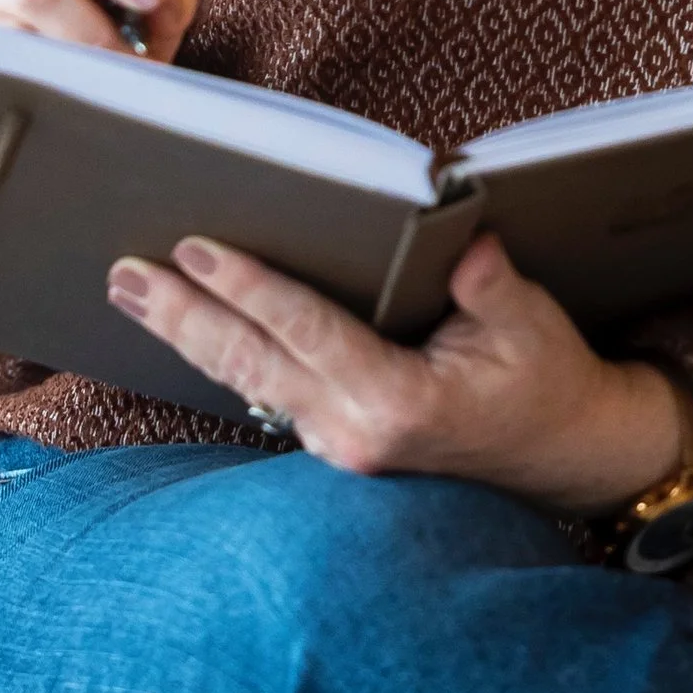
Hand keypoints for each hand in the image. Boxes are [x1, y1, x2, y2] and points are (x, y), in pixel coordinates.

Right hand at [0, 0, 199, 151]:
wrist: (4, 117)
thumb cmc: (76, 52)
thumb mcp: (127, 19)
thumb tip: (164, 2)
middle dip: (96, 32)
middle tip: (134, 72)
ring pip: (7, 37)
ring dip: (67, 71)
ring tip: (104, 98)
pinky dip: (25, 97)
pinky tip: (53, 114)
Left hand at [106, 227, 692, 516]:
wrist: (566, 456)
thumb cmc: (548, 380)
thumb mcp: (530, 322)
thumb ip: (486, 282)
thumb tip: (457, 236)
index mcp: (400, 402)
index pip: (307, 332)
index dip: (250, 288)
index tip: (198, 249)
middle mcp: (356, 433)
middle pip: (251, 364)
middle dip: (184, 314)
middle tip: (125, 271)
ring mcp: (340, 449)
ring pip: (247, 384)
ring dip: (187, 336)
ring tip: (133, 292)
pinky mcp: (336, 446)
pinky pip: (267, 396)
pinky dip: (225, 358)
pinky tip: (191, 329)